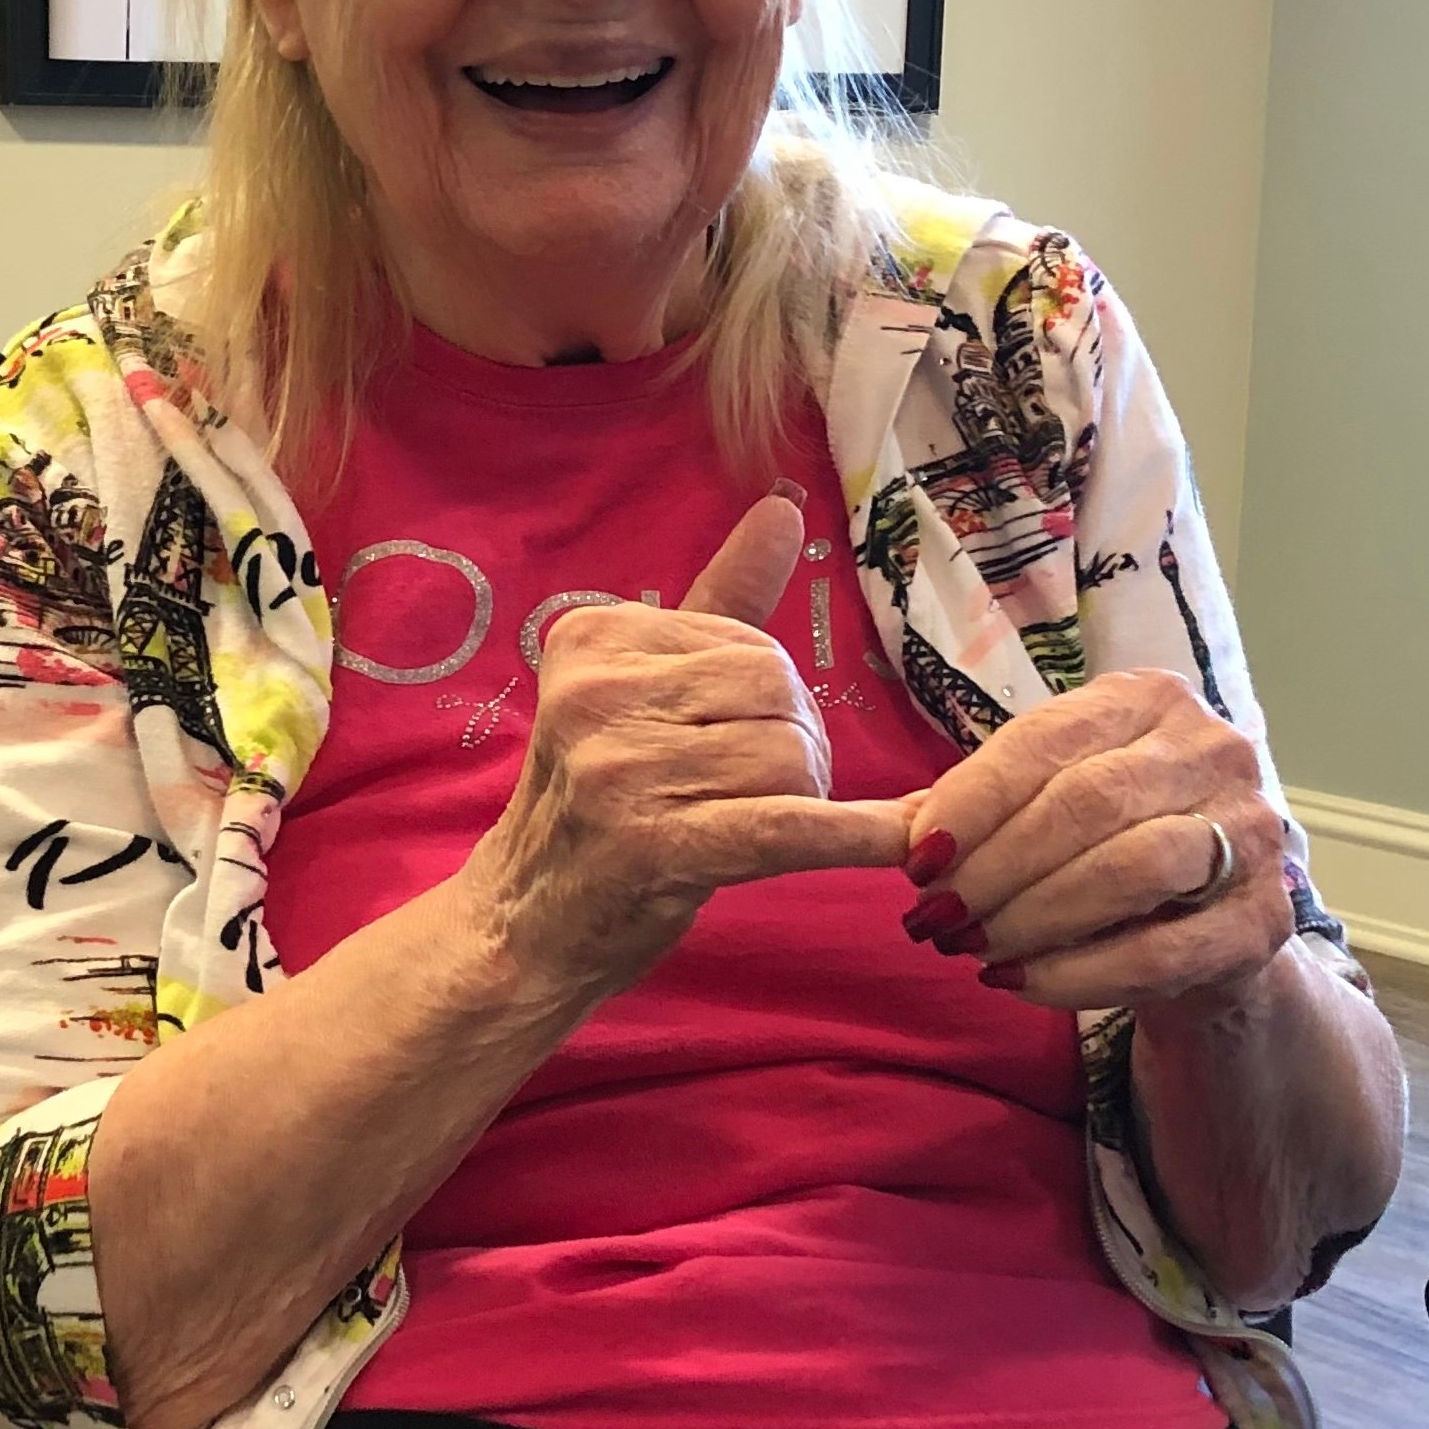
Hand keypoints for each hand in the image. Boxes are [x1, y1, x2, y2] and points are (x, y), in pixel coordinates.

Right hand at [461, 494, 917, 1010]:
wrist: (522, 923)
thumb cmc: (594, 803)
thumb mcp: (640, 689)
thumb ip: (719, 599)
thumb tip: (782, 505)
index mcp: (592, 637)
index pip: (748, 645)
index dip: (767, 702)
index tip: (722, 743)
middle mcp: (596, 694)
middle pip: (776, 694)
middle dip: (794, 746)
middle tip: (747, 794)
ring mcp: (619, 771)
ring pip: (788, 760)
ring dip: (799, 801)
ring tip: (741, 827)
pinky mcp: (654, 847)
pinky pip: (785, 826)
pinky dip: (855, 836)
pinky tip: (905, 840)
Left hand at [899, 669, 1289, 1015]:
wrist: (1206, 928)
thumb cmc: (1102, 848)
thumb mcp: (1042, 805)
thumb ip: (969, 807)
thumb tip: (875, 833)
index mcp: (1148, 699)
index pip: (1044, 742)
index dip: (970, 804)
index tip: (915, 861)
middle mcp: (1213, 749)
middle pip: (1087, 804)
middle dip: (996, 868)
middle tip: (937, 917)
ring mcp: (1253, 833)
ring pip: (1132, 869)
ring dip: (1034, 917)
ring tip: (973, 948)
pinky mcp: (1264, 922)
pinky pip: (1160, 950)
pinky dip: (1077, 973)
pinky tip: (1019, 983)